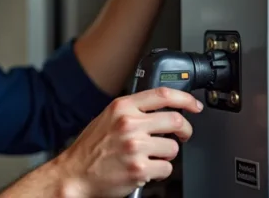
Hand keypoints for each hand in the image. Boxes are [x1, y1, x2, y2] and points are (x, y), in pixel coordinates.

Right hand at [54, 87, 203, 197]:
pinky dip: (160, 171)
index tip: (194, 105)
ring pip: (173, 148)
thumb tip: (161, 110)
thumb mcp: (107, 118)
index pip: (162, 95)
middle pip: (175, 120)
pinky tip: (145, 169)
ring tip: (150, 157)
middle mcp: (129, 123)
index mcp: (122, 107)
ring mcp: (135, 146)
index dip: (185, 99)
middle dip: (184, 130)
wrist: (74, 173)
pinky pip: (167, 168)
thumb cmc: (90, 149)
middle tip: (181, 136)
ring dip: (166, 155)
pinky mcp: (139, 168)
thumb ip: (132, 111)